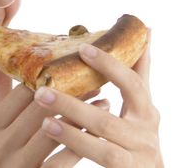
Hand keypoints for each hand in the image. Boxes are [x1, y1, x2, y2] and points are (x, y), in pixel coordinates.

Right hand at [0, 64, 109, 167]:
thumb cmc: (14, 152)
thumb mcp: (2, 124)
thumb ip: (0, 91)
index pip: (20, 95)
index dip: (48, 79)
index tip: (71, 68)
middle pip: (37, 111)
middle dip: (68, 94)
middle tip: (94, 82)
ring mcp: (14, 167)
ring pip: (52, 133)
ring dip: (80, 116)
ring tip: (102, 102)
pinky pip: (63, 160)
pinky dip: (82, 142)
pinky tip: (99, 131)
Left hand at [34, 30, 162, 166]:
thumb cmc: (136, 139)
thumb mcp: (139, 106)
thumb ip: (139, 72)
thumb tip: (146, 31)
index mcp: (146, 111)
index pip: (132, 83)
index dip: (110, 65)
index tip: (83, 48)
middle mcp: (145, 133)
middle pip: (107, 117)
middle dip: (73, 103)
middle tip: (42, 89)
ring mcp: (138, 156)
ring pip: (104, 141)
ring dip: (71, 129)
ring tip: (43, 115)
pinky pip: (101, 158)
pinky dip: (76, 146)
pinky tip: (53, 135)